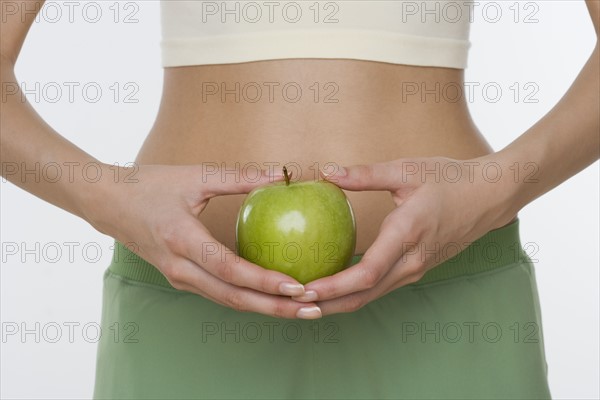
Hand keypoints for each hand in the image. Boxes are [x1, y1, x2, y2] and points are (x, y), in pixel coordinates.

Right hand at [86, 163, 321, 318]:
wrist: (107, 202)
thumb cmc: (149, 185)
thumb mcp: (195, 177)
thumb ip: (239, 177)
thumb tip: (282, 174)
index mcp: (182, 240)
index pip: (229, 269)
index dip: (264, 281)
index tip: (297, 286)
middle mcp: (179, 267)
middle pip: (232, 298)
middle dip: (274, 308)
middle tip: (311, 310)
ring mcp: (177, 277)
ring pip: (226, 301)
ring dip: (263, 308)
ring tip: (299, 309)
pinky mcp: (180, 278)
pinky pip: (218, 294)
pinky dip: (246, 298)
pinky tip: (271, 296)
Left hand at [294, 156, 517, 315]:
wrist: (491, 195)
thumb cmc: (451, 179)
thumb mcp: (406, 170)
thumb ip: (364, 174)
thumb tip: (326, 171)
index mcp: (408, 233)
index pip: (366, 273)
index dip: (332, 286)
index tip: (303, 289)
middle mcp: (412, 260)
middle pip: (364, 295)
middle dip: (327, 304)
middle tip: (292, 305)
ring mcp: (417, 268)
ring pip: (372, 296)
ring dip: (339, 302)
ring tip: (306, 301)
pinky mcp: (417, 268)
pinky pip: (381, 287)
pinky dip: (355, 292)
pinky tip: (333, 287)